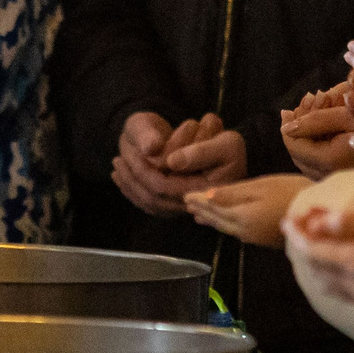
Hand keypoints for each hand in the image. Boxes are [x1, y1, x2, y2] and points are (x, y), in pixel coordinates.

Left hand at [113, 112, 246, 215]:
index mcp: (205, 193)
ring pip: (149, 203)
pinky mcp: (178, 207)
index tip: (133, 153)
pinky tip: (122, 179)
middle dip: (133, 179)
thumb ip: (199, 152)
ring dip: (129, 185)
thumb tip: (172, 161)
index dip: (146, 171)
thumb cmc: (232, 147)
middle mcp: (194, 207)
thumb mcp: (224, 143)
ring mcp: (184, 209)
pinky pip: (151, 205)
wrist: (237, 157)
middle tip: (118, 159)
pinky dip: (133, 192)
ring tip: (117, 167)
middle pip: (153, 197)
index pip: (165, 187)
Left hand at [186, 175, 312, 248]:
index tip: (185, 195)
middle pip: (217, 219)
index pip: (213, 207)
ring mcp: (253, 236)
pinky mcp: (262, 238)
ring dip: (211, 219)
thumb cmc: (291, 192)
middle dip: (202, 210)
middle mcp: (243, 230)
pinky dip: (224, 224)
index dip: (199, 200)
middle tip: (187, 203)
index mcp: (241, 216)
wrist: (319, 212)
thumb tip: (206, 196)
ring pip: (225, 227)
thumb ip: (233, 193)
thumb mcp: (261, 187)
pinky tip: (223, 221)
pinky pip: (235, 230)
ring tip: (198, 215)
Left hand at [281, 85, 353, 175]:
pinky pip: (319, 165)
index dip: (289, 126)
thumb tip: (285, 125)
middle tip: (297, 112)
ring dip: (306, 138)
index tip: (287, 110)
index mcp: (327, 160)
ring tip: (311, 118)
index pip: (294, 145)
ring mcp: (336, 179)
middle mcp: (329, 175)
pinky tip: (324, 132)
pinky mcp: (343, 179)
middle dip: (296, 131)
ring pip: (307, 161)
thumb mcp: (346, 115)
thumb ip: (313, 120)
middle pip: (298, 154)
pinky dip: (317, 147)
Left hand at [284, 199, 353, 307]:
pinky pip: (346, 294)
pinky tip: (338, 268)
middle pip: (317, 269)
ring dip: (317, 265)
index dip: (298, 235)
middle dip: (305, 248)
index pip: (313, 250)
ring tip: (316, 247)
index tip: (288, 221)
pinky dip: (333, 279)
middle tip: (300, 229)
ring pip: (329, 284)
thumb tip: (318, 223)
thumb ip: (351, 222)